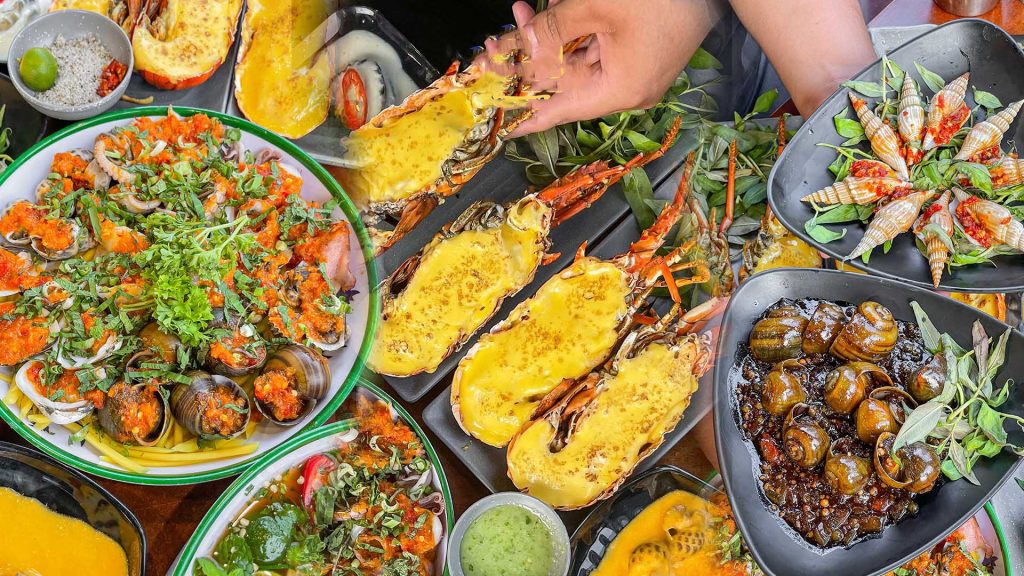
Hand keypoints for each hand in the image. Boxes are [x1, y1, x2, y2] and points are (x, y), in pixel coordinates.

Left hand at [483, 0, 721, 136]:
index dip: (528, 117)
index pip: (562, 110)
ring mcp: (637, 69)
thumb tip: (517, 46)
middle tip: (500, 38)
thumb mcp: (597, 7)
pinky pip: (597, 46)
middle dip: (531, 55)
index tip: (502, 125)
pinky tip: (556, 8)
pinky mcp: (641, 50)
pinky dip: (575, 29)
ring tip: (524, 11)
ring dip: (550, 35)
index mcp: (621, 90)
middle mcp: (629, 87)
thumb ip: (551, 30)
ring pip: (578, 58)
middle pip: (565, 81)